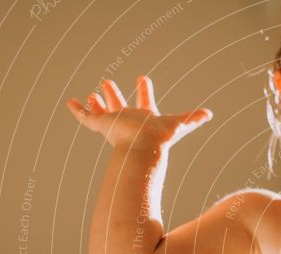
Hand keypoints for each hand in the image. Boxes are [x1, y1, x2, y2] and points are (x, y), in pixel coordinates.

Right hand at [66, 76, 211, 148]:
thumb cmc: (160, 137)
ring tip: (92, 93)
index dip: (144, 90)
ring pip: (102, 111)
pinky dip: (77, 110)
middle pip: (120, 104)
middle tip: (107, 82)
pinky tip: (70, 102)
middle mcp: (128, 119)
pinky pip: (85, 117)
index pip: (145, 102)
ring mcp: (113, 123)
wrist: (142, 147)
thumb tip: (211, 114)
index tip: (142, 77)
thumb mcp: (180, 124)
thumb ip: (193, 119)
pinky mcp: (100, 125)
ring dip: (97, 102)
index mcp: (145, 117)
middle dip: (114, 95)